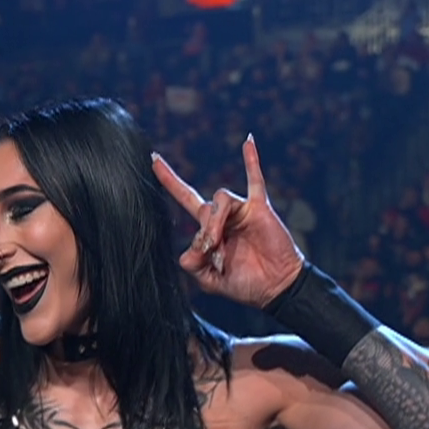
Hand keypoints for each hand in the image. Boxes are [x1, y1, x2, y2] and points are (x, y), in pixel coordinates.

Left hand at [152, 136, 305, 308]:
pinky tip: (247, 141)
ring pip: (220, 199)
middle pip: (202, 207)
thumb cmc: (244, 284)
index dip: (170, 181)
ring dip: (217, 222)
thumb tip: (189, 250)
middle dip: (205, 232)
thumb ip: (194, 266)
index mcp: (209, 230)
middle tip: (213, 253)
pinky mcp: (259, 208)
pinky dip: (251, 161)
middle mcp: (223, 216)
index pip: (186, 198)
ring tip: (222, 246)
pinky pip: (255, 180)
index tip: (153, 161)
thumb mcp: (210, 281)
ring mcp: (241, 210)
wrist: (275, 287)